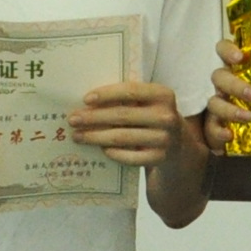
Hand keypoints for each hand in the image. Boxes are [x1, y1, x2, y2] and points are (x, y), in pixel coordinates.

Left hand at [71, 80, 187, 167]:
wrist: (178, 145)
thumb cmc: (152, 117)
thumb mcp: (148, 102)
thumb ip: (127, 98)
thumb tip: (87, 102)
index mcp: (164, 95)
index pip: (131, 91)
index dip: (107, 94)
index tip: (85, 99)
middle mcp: (167, 117)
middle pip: (122, 115)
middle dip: (93, 117)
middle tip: (73, 119)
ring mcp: (165, 139)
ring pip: (122, 137)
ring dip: (96, 136)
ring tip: (78, 135)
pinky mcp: (159, 159)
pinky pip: (129, 157)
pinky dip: (113, 153)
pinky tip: (100, 149)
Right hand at [204, 33, 250, 154]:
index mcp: (238, 69)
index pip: (224, 50)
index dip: (227, 50)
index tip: (239, 57)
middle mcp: (223, 84)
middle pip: (218, 76)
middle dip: (234, 85)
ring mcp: (217, 105)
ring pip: (214, 103)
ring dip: (230, 110)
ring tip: (249, 117)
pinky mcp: (213, 127)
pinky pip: (210, 128)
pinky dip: (219, 131)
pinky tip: (231, 134)